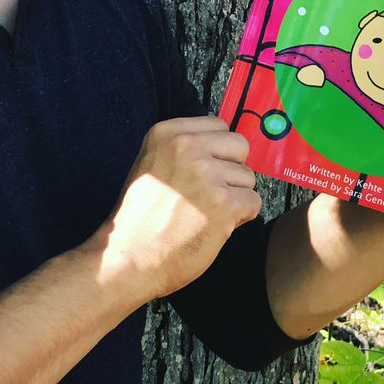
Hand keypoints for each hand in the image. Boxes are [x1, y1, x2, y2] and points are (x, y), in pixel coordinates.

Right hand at [95, 117, 261, 299]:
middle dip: (232, 170)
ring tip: (205, 213)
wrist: (130, 257)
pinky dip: (240, 217)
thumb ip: (183, 149)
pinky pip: (253, 202)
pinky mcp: (224, 204)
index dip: (217, 151)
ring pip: (248, 178)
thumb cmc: (140, 217)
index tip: (203, 170)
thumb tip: (225, 147)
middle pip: (240, 145)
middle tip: (210, 193)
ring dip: (234, 197)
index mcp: (167, 134)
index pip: (218, 125)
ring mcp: (207, 175)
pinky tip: (215, 226)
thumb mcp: (151, 164)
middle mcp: (187, 147)